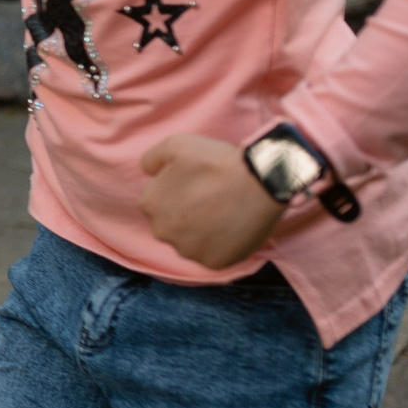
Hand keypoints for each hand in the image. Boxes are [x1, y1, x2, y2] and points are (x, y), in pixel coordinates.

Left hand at [137, 133, 285, 269]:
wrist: (259, 182)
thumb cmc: (216, 162)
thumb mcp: (175, 145)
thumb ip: (151, 159)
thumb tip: (148, 172)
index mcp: (149, 205)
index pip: (157, 200)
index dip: (177, 190)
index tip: (196, 183)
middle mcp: (162, 233)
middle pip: (171, 223)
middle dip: (186, 213)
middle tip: (211, 197)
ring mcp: (188, 250)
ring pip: (191, 241)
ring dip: (202, 231)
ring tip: (224, 211)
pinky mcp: (214, 262)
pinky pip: (213, 254)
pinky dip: (221, 244)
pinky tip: (232, 226)